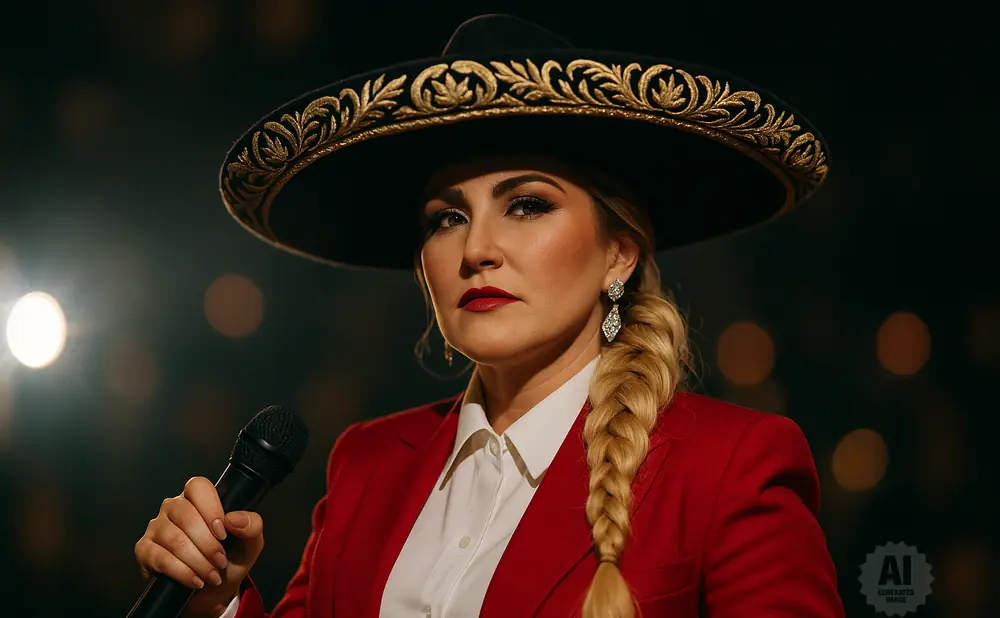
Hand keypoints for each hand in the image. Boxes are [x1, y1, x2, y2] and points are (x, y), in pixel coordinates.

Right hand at [134, 476, 264, 617]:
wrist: (212, 592)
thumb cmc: (230, 560)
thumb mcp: (250, 543)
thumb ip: (252, 525)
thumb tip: (233, 518)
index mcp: (198, 499)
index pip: (198, 486)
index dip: (211, 508)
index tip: (223, 533)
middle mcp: (173, 508)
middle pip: (186, 515)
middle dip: (208, 544)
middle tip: (221, 562)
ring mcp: (156, 528)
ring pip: (174, 539)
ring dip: (198, 561)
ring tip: (212, 575)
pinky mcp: (144, 550)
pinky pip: (160, 558)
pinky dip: (182, 572)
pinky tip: (196, 581)